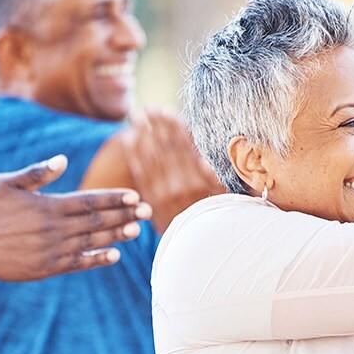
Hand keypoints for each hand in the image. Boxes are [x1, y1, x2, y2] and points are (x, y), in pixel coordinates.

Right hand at [0, 155, 151, 280]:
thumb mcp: (7, 182)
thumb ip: (37, 173)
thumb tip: (62, 160)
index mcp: (48, 205)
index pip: (90, 201)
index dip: (114, 198)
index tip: (134, 196)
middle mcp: (54, 228)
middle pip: (97, 221)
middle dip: (124, 214)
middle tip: (147, 210)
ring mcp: (52, 250)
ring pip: (92, 242)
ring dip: (116, 235)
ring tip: (136, 230)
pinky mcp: (46, 268)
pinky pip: (78, 263)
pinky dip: (96, 259)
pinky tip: (113, 255)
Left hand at [117, 106, 223, 230]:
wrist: (203, 247)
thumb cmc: (220, 216)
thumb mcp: (225, 195)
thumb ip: (216, 176)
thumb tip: (206, 159)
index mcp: (200, 180)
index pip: (184, 146)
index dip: (174, 126)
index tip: (166, 109)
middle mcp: (180, 185)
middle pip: (166, 148)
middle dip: (156, 125)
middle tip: (148, 107)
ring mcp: (163, 193)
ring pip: (150, 157)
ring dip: (143, 135)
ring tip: (138, 116)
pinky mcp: (152, 201)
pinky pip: (140, 174)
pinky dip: (134, 155)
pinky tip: (129, 140)